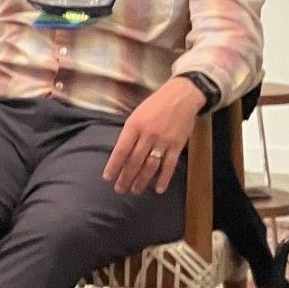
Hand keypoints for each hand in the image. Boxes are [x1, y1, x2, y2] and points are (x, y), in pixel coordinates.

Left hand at [102, 77, 203, 195]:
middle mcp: (148, 135)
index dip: (114, 166)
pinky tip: (158, 189)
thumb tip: (120, 153)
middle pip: (134, 161)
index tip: (107, 178)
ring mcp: (163, 141)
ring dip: (141, 180)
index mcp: (134, 126)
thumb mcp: (136, 115)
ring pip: (150, 165)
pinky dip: (164, 178)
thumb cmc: (154, 105)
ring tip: (134, 191)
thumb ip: (129, 134)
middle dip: (126, 177)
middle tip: (119, 190)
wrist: (181, 96)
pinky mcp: (177, 145)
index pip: (121, 150)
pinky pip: (170, 165)